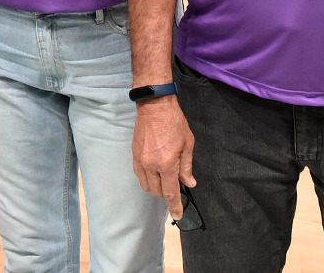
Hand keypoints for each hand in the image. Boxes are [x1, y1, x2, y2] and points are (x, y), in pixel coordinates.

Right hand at [132, 97, 196, 219]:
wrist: (154, 107)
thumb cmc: (174, 123)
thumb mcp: (187, 145)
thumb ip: (187, 167)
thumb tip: (189, 183)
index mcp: (167, 164)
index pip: (170, 193)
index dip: (175, 207)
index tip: (178, 216)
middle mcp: (151, 165)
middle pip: (158, 191)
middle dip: (167, 193)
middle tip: (176, 184)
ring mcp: (140, 161)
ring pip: (147, 186)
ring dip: (157, 187)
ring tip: (166, 177)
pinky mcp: (134, 155)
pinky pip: (140, 176)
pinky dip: (148, 179)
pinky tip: (155, 171)